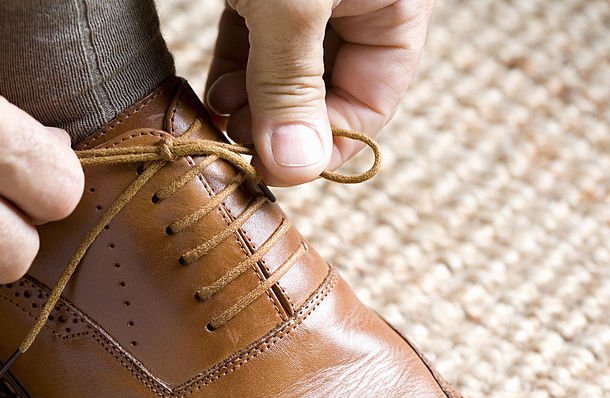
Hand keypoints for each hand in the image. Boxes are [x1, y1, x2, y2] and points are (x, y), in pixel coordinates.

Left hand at [206, 0, 434, 185]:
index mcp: (395, 6)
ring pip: (282, 70)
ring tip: (223, 113)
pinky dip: (232, 71)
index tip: (277, 169)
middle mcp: (356, 4)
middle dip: (281, 124)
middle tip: (242, 140)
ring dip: (251, 103)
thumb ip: (292, 82)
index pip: (373, 100)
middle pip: (325, 91)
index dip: (326, 142)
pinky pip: (252, 40)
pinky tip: (215, 94)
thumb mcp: (295, 4)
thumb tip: (295, 167)